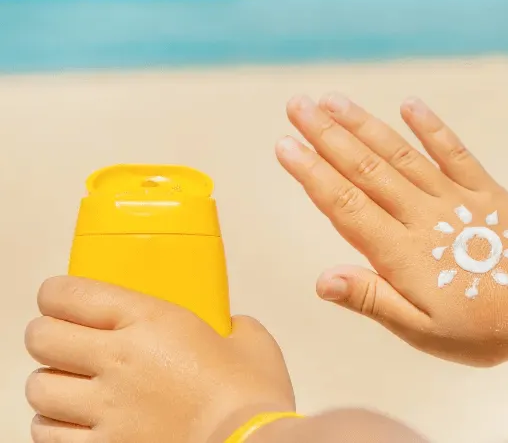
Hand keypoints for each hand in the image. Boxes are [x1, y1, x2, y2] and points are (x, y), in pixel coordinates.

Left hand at [24, 276, 294, 442]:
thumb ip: (233, 327)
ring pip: (39, 389)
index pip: (70, 294)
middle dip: (49, 336)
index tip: (63, 297)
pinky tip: (80, 424)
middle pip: (42, 338)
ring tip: (74, 387)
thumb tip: (231, 329)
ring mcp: (105, 409)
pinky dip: (57, 427)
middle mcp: (118, 361)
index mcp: (151, 322)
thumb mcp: (253, 344)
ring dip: (53, 385)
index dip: (58, 294)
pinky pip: (48, 435)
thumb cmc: (251, 401)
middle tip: (66, 340)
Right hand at [276, 94, 507, 365]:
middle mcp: (421, 216)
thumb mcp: (422, 330)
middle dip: (327, 135)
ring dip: (364, 125)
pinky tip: (409, 105)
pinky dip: (431, 127)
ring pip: (400, 154)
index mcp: (401, 253)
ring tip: (332, 100)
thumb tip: (322, 279)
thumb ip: (372, 300)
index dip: (311, 174)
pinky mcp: (484, 190)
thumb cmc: (485, 326)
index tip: (284, 144)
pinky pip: (453, 151)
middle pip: (365, 169)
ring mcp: (454, 198)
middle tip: (295, 105)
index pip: (345, 205)